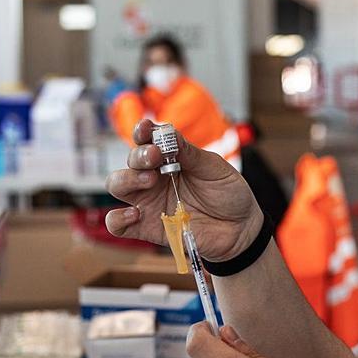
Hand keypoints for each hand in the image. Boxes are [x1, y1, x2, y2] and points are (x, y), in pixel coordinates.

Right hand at [106, 119, 262, 261]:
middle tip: (155, 156)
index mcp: (169, 158)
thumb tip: (168, 133)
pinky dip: (117, 218)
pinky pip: (117, 225)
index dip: (142, 132)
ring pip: (117, 186)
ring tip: (149, 180)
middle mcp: (154, 178)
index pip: (147, 140)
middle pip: (130, 162)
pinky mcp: (146, 228)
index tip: (146, 129)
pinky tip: (135, 214)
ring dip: (126, 179)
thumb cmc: (228, 194)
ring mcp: (148, 202)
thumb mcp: (215, 168)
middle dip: (138, 156)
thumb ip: (190, 154)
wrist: (240, 229)